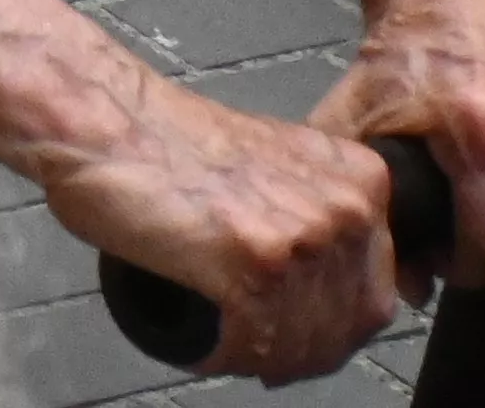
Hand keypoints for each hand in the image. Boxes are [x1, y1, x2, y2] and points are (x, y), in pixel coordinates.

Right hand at [35, 71, 403, 382]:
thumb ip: (314, 207)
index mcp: (360, 179)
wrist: (107, 126)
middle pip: (348, 324)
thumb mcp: (277, 161)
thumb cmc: (169, 138)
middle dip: (305, 348)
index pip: (377, 288)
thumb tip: (325, 277)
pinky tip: (208, 346)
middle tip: (263, 349)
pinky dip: (228, 357)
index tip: (305, 331)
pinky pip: (258, 346)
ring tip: (228, 346)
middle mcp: (345, 209)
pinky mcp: (254, 269)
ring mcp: (303, 240)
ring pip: (305, 344)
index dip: (336, 322)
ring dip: (266, 359)